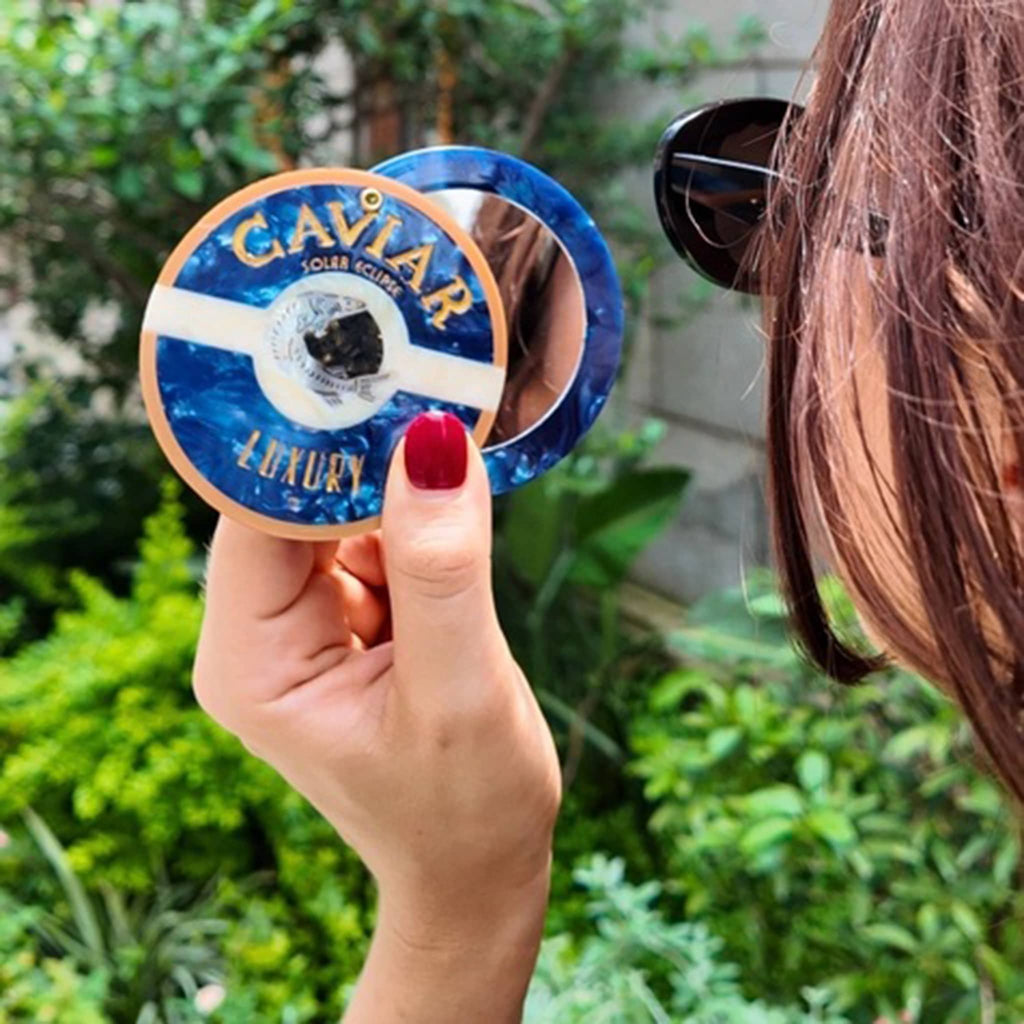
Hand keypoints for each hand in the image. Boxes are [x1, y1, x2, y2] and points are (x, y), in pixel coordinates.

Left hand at [193, 411, 561, 1019]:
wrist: (478, 867)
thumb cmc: (464, 806)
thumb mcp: (457, 692)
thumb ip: (441, 571)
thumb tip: (432, 443)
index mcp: (250, 660)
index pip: (258, 515)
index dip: (312, 440)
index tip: (371, 366)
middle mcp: (259, 633)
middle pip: (291, 502)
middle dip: (358, 448)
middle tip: (423, 372)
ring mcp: (303, 621)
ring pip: (337, 510)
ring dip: (393, 475)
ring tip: (452, 424)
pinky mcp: (349, 615)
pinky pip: (373, 536)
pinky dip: (414, 510)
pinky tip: (455, 492)